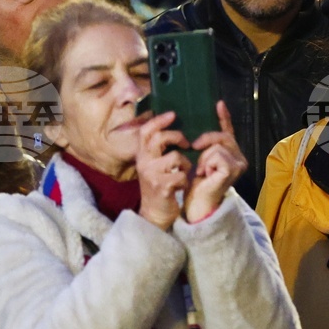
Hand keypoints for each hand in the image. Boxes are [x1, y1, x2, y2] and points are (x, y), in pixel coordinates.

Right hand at [136, 111, 191, 230]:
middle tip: (186, 143)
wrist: (154, 214)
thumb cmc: (159, 186)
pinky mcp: (161, 187)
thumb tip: (172, 127)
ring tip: (184, 172)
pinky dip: (186, 179)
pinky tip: (182, 185)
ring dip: (186, 164)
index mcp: (142, 155)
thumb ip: (159, 149)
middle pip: (159, 138)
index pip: (145, 131)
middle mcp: (143, 163)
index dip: (158, 120)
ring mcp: (151, 175)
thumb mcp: (154, 165)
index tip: (173, 114)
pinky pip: (181, 175)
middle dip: (176, 136)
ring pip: (175, 157)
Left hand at [183, 101, 247, 222]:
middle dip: (205, 141)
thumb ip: (204, 144)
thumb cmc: (197, 183)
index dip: (224, 117)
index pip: (229, 131)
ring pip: (217, 146)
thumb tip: (197, 128)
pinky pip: (216, 154)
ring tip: (203, 171)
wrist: (198, 202)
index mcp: (232, 153)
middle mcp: (240, 158)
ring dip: (204, 157)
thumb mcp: (199, 158)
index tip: (219, 103)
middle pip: (222, 136)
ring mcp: (239, 163)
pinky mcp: (233, 168)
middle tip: (194, 149)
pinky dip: (207, 162)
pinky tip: (206, 174)